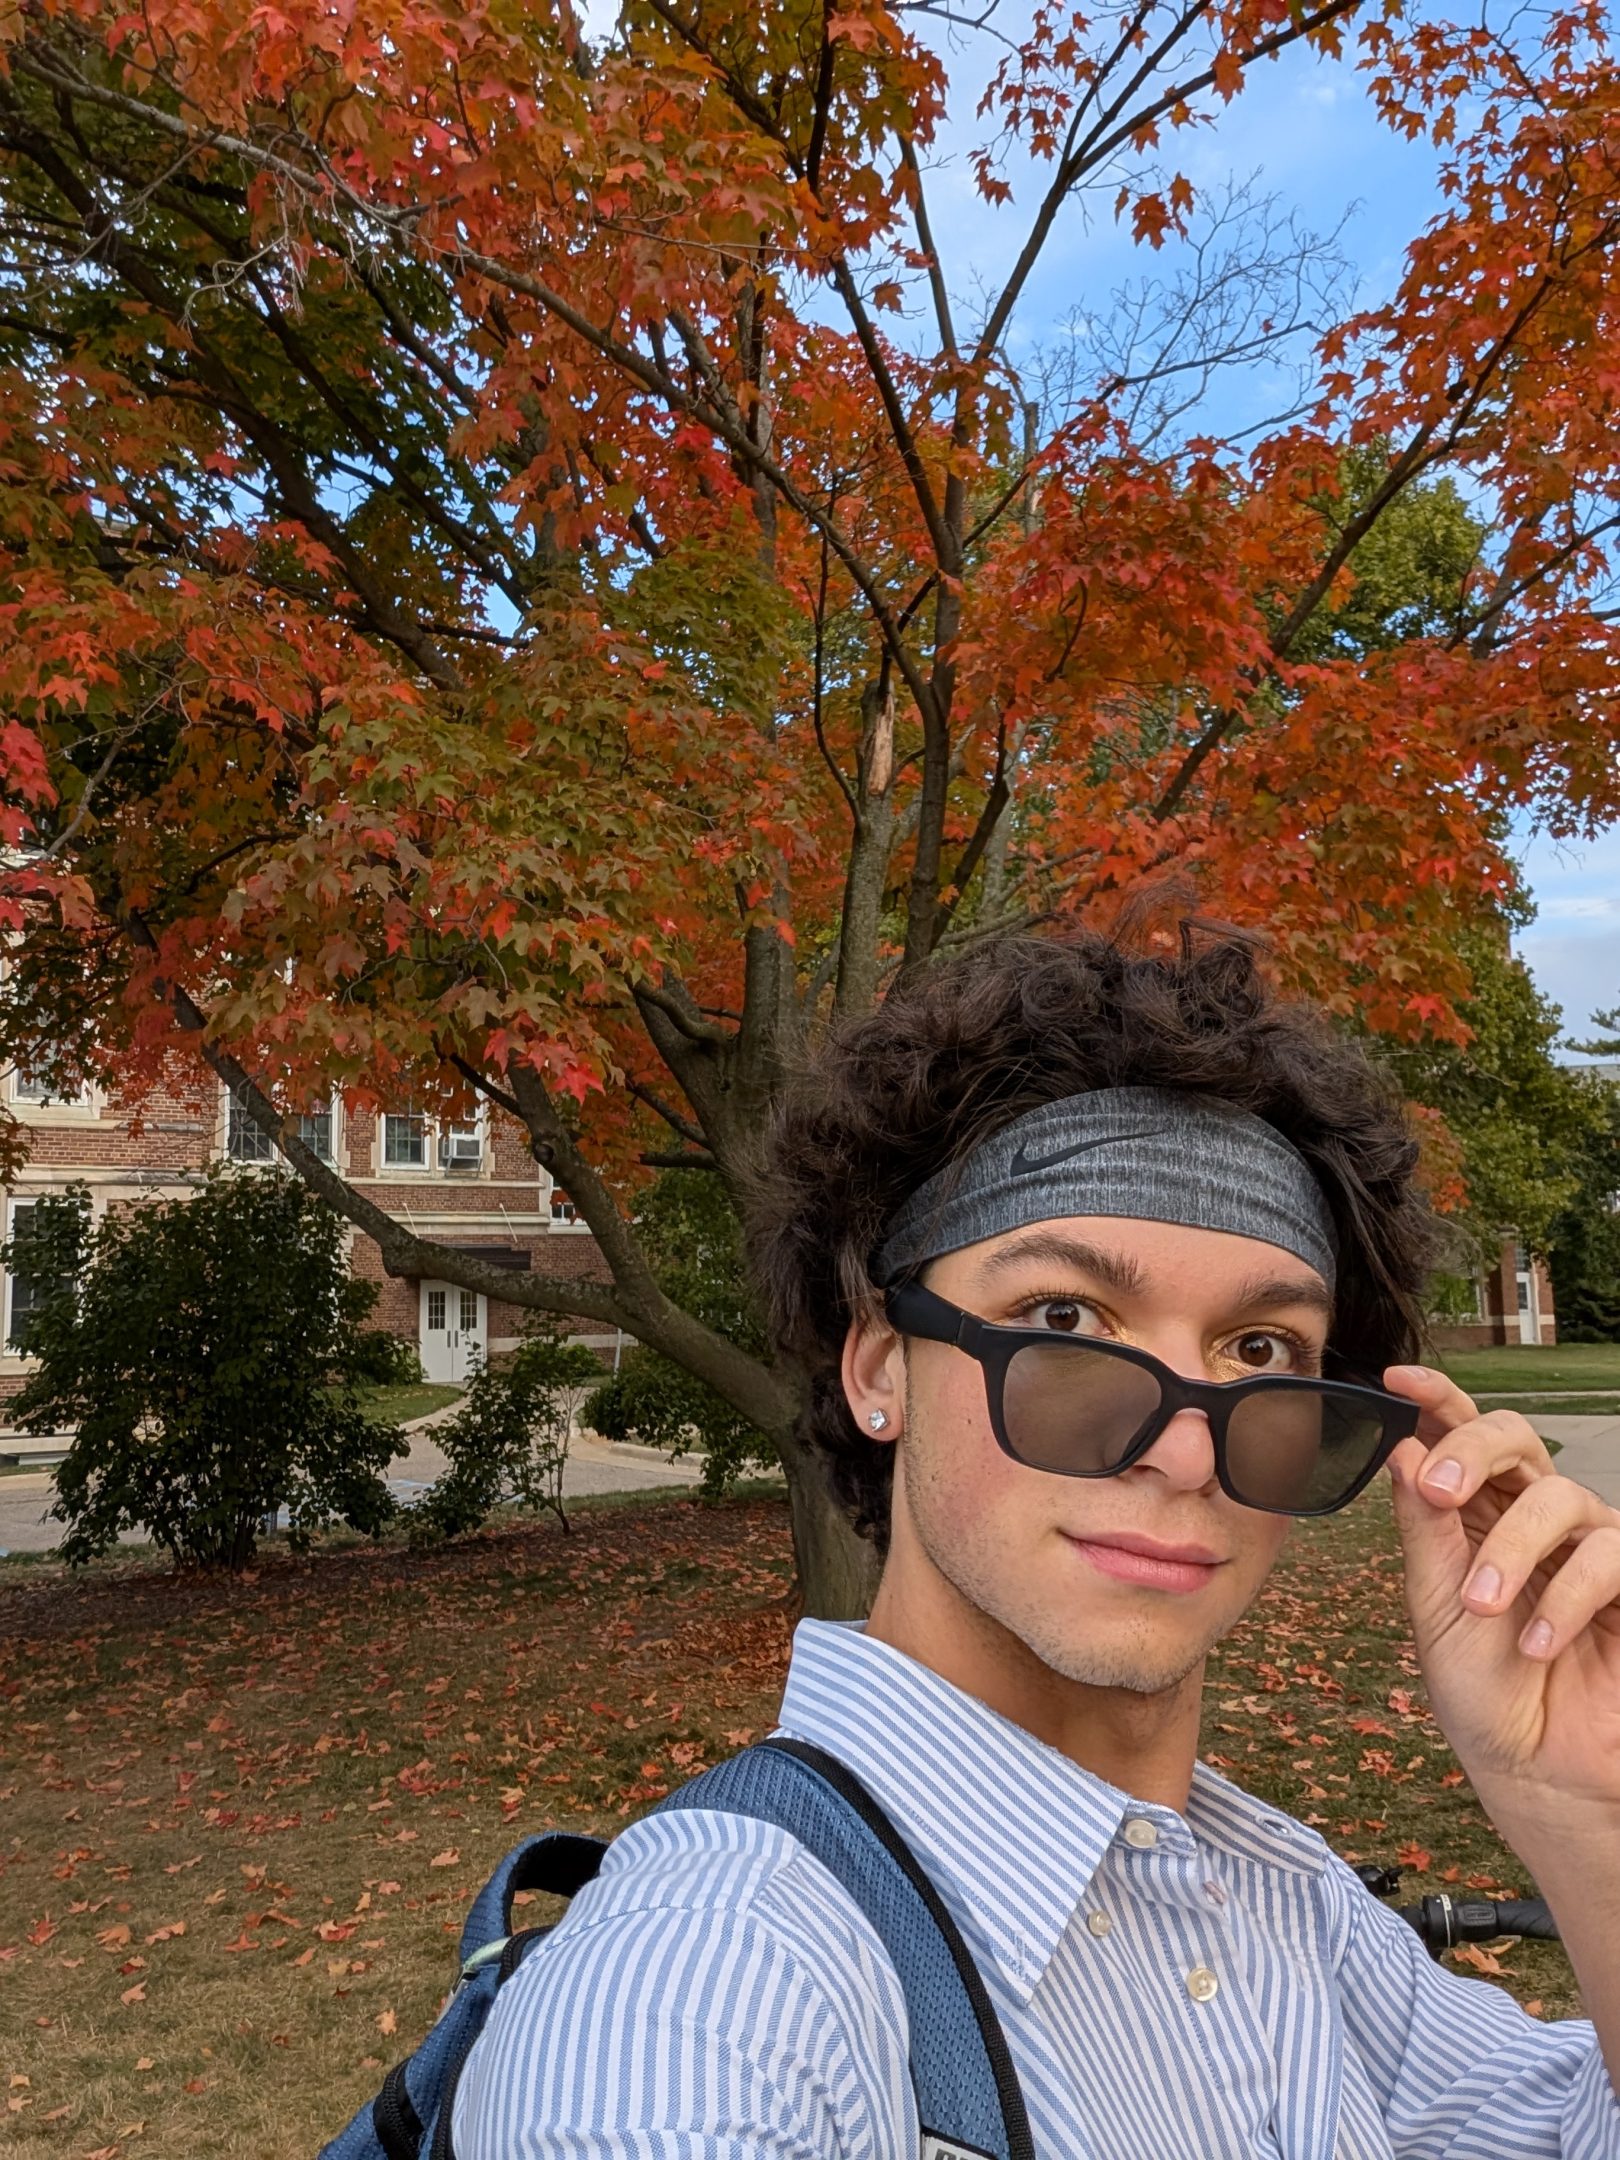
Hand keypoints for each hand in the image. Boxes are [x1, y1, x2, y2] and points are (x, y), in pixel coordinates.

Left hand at [1382, 1364, 1619, 1819]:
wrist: (1539, 1777)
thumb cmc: (1485, 1694)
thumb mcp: (1437, 1611)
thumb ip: (1425, 1530)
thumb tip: (1400, 1449)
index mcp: (1475, 1516)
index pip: (1459, 1437)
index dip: (1436, 1399)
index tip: (1397, 1379)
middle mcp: (1532, 1518)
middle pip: (1515, 1437)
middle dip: (1473, 1449)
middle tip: (1440, 1492)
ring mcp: (1587, 1546)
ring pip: (1558, 1495)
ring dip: (1512, 1549)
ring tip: (1483, 1607)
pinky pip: (1608, 1553)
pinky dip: (1564, 1594)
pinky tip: (1537, 1641)